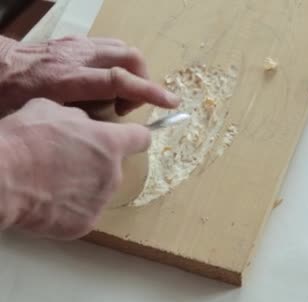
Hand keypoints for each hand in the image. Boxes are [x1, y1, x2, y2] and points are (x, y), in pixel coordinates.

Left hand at [0, 35, 178, 115]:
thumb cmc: (8, 97)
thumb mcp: (38, 117)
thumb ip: (73, 122)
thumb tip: (103, 133)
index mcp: (67, 79)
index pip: (118, 80)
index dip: (149, 91)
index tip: (170, 102)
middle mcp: (76, 57)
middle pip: (128, 57)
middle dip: (143, 81)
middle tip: (127, 107)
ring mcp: (76, 45)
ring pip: (122, 49)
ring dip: (132, 71)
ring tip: (118, 96)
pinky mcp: (74, 41)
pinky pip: (109, 47)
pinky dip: (118, 64)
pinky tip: (106, 83)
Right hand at [0, 98, 149, 239]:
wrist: (2, 179)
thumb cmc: (23, 141)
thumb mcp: (49, 110)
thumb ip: (77, 118)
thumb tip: (83, 124)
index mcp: (110, 143)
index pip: (141, 138)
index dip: (132, 137)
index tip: (126, 140)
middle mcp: (113, 173)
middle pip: (114, 168)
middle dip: (95, 165)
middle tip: (64, 163)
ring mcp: (101, 201)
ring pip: (98, 192)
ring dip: (82, 188)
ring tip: (50, 183)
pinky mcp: (86, 223)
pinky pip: (82, 214)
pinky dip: (68, 210)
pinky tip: (46, 202)